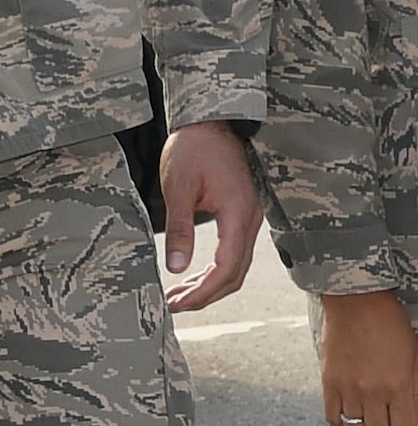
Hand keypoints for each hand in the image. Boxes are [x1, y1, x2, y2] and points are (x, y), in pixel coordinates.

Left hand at [159, 119, 261, 310]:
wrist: (212, 119)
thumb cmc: (194, 147)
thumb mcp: (178, 185)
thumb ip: (180, 227)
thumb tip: (176, 267)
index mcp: (239, 215)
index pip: (226, 269)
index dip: (203, 292)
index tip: (178, 304)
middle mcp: (251, 222)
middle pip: (234, 274)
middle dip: (205, 295)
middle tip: (174, 305)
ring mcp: (250, 219)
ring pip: (236, 265)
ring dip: (209, 284)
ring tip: (179, 295)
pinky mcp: (242, 215)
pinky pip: (234, 251)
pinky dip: (215, 268)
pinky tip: (194, 273)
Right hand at [319, 290, 417, 425]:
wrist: (356, 299)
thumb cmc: (389, 323)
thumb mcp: (414, 360)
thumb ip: (414, 392)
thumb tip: (412, 415)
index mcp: (401, 387)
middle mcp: (374, 391)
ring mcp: (349, 387)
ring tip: (369, 422)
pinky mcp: (329, 380)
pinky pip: (332, 416)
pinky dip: (342, 420)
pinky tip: (350, 410)